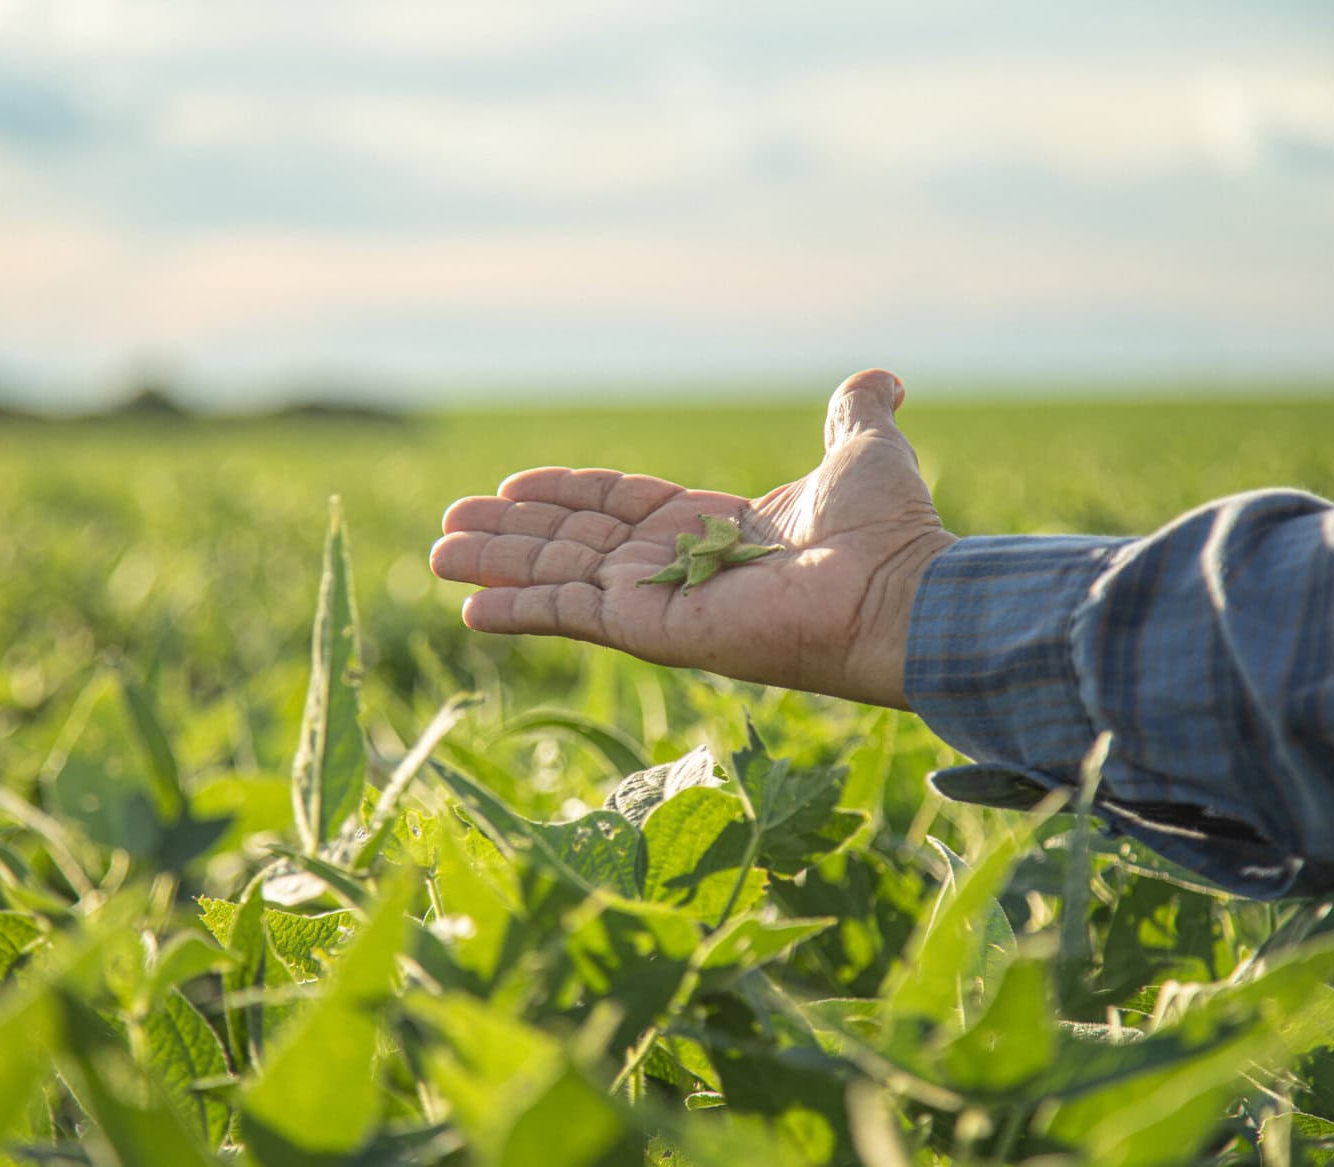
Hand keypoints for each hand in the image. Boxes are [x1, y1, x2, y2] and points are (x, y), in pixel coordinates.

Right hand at [429, 370, 956, 709]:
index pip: (623, 509)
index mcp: (716, 532)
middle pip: (576, 546)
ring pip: (560, 577)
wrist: (895, 588)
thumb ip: (853, 414)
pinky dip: (519, 611)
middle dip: (512, 536)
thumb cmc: (885, 531)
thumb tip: (878, 378)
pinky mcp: (653, 629)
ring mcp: (663, 604)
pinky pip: (572, 614)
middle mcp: (681, 571)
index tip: (513, 487)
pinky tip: (469, 608)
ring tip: (437, 554)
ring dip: (498, 566)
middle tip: (448, 527)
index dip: (568, 496)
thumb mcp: (859, 452)